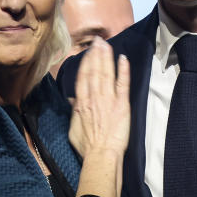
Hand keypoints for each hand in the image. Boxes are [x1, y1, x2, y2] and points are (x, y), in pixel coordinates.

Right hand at [69, 37, 129, 157]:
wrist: (101, 155)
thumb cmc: (87, 146)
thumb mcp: (73, 128)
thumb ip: (74, 112)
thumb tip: (74, 100)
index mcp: (81, 103)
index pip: (83, 77)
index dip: (86, 62)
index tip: (88, 52)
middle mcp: (94, 97)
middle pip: (94, 71)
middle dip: (96, 54)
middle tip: (98, 41)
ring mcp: (108, 100)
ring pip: (106, 74)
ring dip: (106, 57)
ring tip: (106, 44)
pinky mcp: (122, 105)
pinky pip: (122, 84)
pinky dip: (122, 70)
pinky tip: (123, 59)